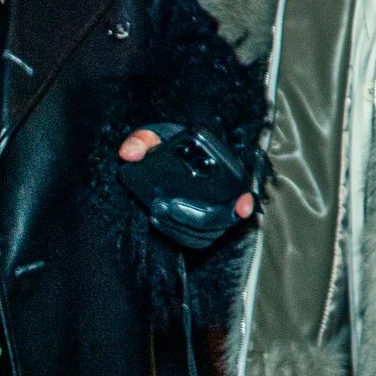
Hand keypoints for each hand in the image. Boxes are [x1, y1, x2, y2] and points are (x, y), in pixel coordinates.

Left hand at [117, 128, 254, 220]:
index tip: (243, 206)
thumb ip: (141, 140)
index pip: (242, 191)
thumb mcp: (151, 137)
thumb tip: (130, 154)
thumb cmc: (163, 147)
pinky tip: (157, 219)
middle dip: (194, 216)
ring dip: (181, 226)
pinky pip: (195, 238)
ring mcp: (213, 214)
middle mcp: (224, 196)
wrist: (161, 162)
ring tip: (156, 209)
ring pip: (206, 232)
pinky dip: (176, 232)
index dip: (245, 201)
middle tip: (166, 204)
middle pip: (220, 218)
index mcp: (222, 171)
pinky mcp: (200, 228)